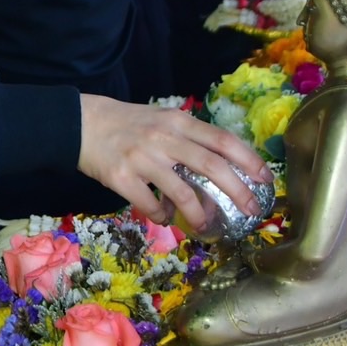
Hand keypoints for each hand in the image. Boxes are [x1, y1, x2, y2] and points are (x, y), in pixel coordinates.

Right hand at [76, 95, 272, 232]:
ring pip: (182, 193)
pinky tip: (164, 217)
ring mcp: (142, 158)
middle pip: (212, 166)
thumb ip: (189, 137)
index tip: (265, 178)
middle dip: (237, 191)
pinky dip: (162, 216)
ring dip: (200, 214)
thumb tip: (222, 165)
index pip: (222, 140)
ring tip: (206, 225)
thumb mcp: (162, 119)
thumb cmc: (127, 123)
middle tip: (251, 210)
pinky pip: (150, 205)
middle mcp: (164, 138)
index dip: (248, 159)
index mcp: (178, 122)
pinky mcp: (121, 178)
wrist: (81, 123)